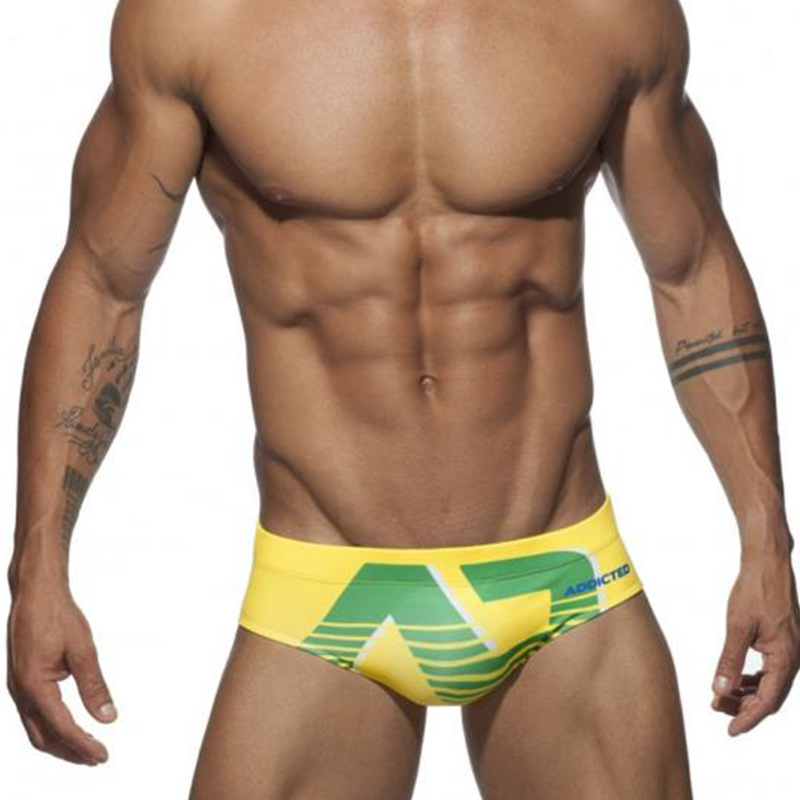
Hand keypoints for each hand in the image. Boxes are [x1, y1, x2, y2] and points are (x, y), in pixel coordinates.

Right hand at [7, 578, 116, 763]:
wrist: (36, 592)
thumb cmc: (57, 615)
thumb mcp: (82, 649)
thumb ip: (94, 685)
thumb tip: (108, 717)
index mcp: (34, 685)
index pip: (61, 727)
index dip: (83, 745)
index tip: (102, 755)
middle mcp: (21, 692)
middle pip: (44, 737)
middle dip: (71, 752)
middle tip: (98, 758)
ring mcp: (18, 687)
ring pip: (36, 729)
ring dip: (61, 743)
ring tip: (87, 748)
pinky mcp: (21, 681)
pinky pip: (34, 715)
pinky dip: (52, 727)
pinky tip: (68, 726)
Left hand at [712, 549, 799, 734]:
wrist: (767, 564)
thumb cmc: (754, 591)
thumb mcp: (737, 627)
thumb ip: (730, 660)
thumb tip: (720, 689)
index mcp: (785, 658)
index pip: (766, 701)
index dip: (748, 718)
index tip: (730, 730)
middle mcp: (792, 658)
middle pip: (770, 696)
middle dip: (744, 707)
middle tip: (718, 709)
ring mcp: (790, 650)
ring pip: (770, 684)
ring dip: (747, 693)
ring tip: (722, 696)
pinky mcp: (783, 641)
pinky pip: (770, 669)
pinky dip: (753, 678)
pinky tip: (736, 679)